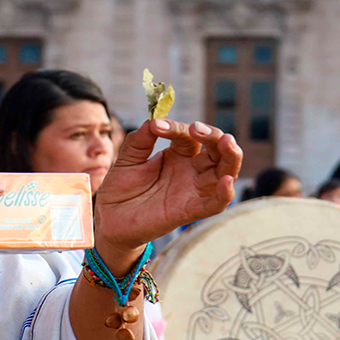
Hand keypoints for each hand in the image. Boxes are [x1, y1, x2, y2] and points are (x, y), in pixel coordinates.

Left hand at [93, 120, 241, 272]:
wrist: (109, 219)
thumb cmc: (121, 189)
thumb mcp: (128, 158)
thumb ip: (141, 139)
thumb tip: (154, 120)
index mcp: (177, 156)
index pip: (189, 137)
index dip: (176, 129)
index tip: (157, 126)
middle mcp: (190, 172)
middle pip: (216, 151)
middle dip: (215, 136)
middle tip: (198, 128)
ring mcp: (191, 191)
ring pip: (224, 173)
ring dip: (230, 157)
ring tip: (226, 142)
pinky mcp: (187, 211)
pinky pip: (214, 205)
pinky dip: (224, 195)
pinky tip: (226, 181)